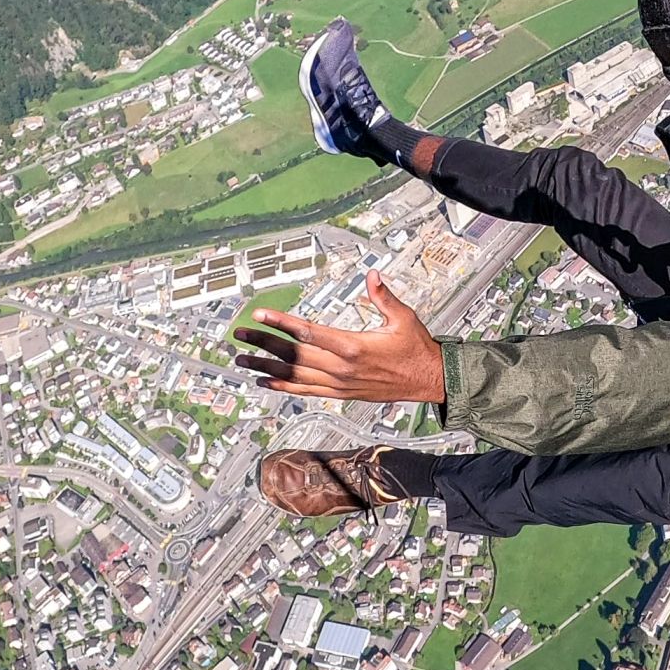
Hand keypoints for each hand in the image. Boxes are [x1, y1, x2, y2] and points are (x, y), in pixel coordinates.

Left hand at [232, 273, 445, 406]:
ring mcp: (339, 384)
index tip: (260, 315)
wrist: (429, 381)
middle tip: (240, 336)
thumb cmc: (417, 348)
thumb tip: (372, 275)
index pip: (308, 333)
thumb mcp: (403, 317)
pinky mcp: (341, 394)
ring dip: (266, 366)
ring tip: (243, 360)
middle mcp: (342, 369)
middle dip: (264, 344)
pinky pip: (306, 391)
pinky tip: (266, 380)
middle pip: (294, 355)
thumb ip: (383, 296)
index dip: (281, 323)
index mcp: (354, 347)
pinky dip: (284, 386)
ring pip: (295, 375)